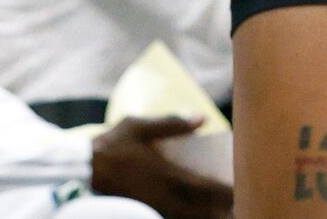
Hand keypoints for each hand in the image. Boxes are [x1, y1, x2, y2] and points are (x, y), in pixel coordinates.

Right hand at [91, 116, 232, 218]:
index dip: (226, 192)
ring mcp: (157, 207)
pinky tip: (197, 213)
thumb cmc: (112, 146)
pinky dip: (190, 217)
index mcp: (167, 174)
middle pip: (202, 209)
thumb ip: (171, 123)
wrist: (84, 171)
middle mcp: (166, 196)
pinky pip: (175, 218)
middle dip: (223, 209)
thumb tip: (201, 118)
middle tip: (241, 207)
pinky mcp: (148, 211)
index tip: (242, 189)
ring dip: (208, 215)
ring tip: (226, 214)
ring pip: (190, 217)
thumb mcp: (139, 126)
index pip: (205, 187)